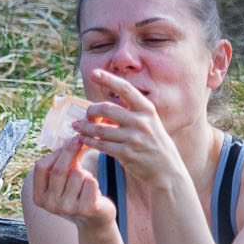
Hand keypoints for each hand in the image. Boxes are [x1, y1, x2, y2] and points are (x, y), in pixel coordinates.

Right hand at [28, 140, 115, 228]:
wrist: (94, 220)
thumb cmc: (77, 194)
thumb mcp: (62, 182)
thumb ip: (60, 164)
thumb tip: (70, 138)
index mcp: (39, 197)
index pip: (41, 167)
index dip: (55, 152)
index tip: (68, 141)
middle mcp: (50, 205)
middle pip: (59, 169)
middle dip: (71, 152)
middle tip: (80, 140)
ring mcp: (68, 209)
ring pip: (78, 174)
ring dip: (85, 173)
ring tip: (85, 183)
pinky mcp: (86, 209)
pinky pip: (91, 182)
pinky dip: (94, 181)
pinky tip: (93, 191)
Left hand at [74, 69, 185, 192]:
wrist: (167, 170)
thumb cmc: (153, 143)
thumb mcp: (149, 123)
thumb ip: (130, 113)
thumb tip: (103, 106)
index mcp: (147, 109)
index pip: (125, 89)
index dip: (108, 79)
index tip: (94, 73)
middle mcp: (141, 121)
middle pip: (106, 108)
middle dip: (90, 110)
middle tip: (85, 115)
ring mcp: (134, 138)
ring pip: (99, 128)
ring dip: (84, 127)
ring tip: (76, 126)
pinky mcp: (126, 154)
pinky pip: (100, 144)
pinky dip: (88, 141)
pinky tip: (82, 139)